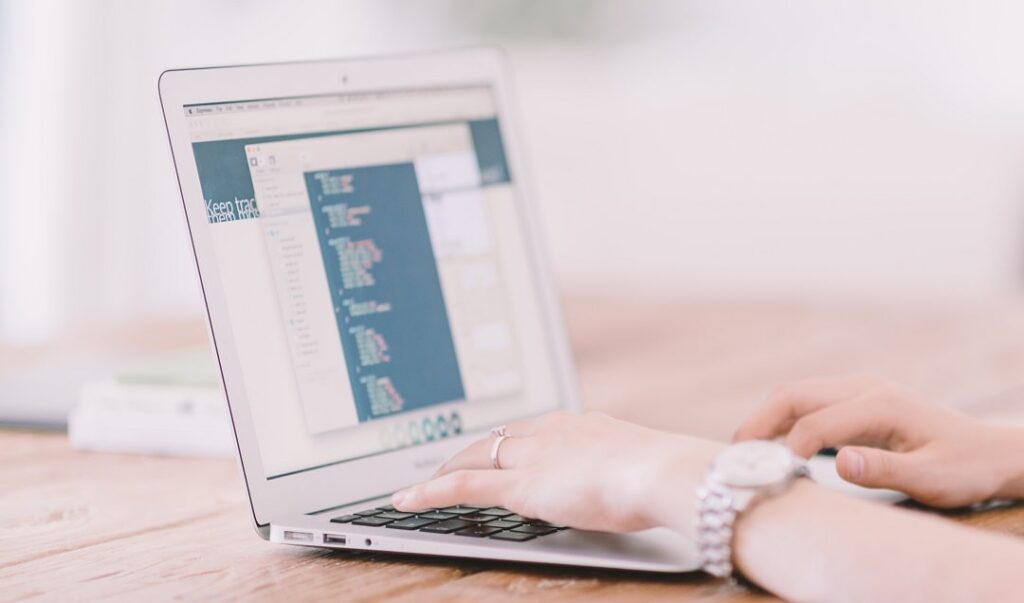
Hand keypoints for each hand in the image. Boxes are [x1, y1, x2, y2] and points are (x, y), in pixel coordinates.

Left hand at [392, 411, 722, 533]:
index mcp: (579, 424)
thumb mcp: (638, 465)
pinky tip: (408, 500)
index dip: (506, 441)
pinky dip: (431, 492)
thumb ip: (619, 467)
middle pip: (496, 438)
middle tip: (448, 463)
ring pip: (474, 457)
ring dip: (447, 469)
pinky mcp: (519, 485)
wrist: (662, 472)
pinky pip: (463, 486)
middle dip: (469, 451)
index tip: (499, 448)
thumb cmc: (664, 474)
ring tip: (425, 483)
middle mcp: (549, 431)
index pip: (529, 429)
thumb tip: (623, 479)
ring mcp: (532, 456)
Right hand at [734, 375, 1023, 506]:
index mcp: (881, 404)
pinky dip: (781, 419)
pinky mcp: (855, 401)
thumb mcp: (931, 479)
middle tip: (734, 453)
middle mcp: (865, 388)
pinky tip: (771, 444)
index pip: (815, 423)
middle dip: (759, 421)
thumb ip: (884, 471)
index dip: (786, 448)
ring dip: (766, 417)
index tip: (768, 476)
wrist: (987, 452)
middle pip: (795, 394)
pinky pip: (808, 403)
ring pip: (796, 394)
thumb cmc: (962, 468)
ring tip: (744, 449)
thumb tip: (838, 463)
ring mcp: (858, 391)